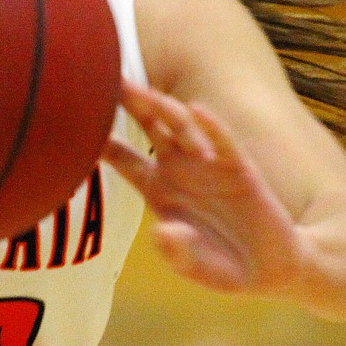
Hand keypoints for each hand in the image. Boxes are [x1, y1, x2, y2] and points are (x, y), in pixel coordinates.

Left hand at [103, 81, 306, 296]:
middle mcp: (177, 168)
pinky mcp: (239, 165)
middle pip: (148, 126)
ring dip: (165, 111)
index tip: (73, 118)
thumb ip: (179, 254)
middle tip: (109, 78)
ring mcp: (207, 163)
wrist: (272, 267)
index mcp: (156, 188)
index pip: (120, 157)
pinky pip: (223, 140)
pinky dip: (210, 126)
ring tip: (147, 96)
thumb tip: (164, 234)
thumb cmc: (222, 267)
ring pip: (181, 127)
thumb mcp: (196, 267)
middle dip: (130, 102)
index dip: (98, 140)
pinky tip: (197, 110)